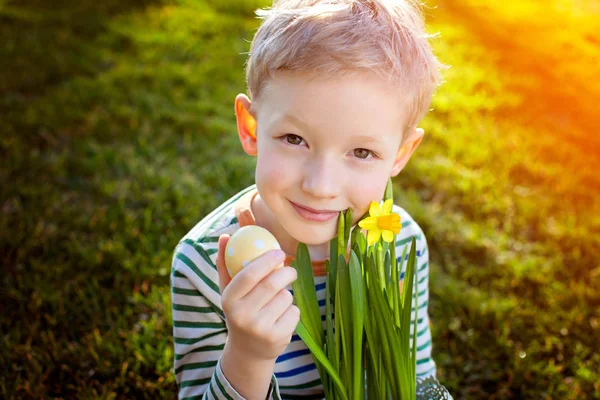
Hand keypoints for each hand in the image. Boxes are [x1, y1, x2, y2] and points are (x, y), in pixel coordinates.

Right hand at [216, 234, 299, 360]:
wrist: (248, 351)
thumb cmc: (240, 310)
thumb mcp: (229, 291)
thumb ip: (225, 263)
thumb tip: (224, 235)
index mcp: (229, 300)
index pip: (249, 274)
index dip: (267, 260)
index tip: (280, 252)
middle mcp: (242, 315)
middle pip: (272, 284)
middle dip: (287, 272)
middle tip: (291, 270)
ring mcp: (260, 328)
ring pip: (286, 297)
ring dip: (287, 294)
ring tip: (277, 301)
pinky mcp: (277, 338)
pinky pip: (294, 312)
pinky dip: (292, 310)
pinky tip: (281, 317)